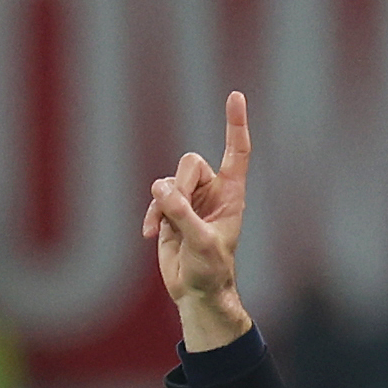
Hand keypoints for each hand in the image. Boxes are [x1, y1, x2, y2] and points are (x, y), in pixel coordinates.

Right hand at [144, 91, 254, 350]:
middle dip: (178, 184)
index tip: (235, 95)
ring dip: (162, 203)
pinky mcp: (171, 212)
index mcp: (232, 195)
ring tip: (163, 230)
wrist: (198, 292)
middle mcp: (212, 193)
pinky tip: (151, 235)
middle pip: (190, 164)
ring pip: (169, 180)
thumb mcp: (200, 243)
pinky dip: (151, 214)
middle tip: (174, 210)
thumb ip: (182, 215)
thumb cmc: (211, 270)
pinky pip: (156, 198)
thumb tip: (161, 189)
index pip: (236, 152)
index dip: (235, 124)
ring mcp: (190, 201)